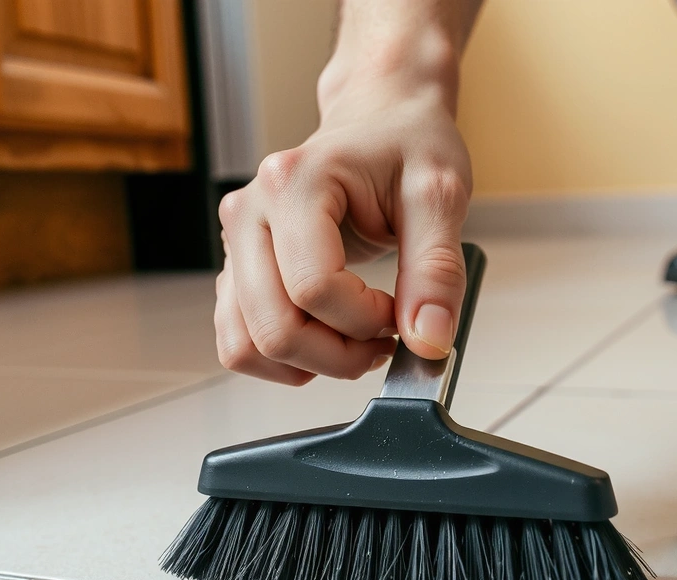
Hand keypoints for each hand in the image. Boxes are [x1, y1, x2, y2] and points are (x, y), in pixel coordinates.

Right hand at [214, 11, 474, 385]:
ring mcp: (236, 243)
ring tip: (355, 341)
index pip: (314, 288)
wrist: (380, 118)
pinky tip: (325, 341)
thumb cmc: (407, 144)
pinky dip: (283, 361)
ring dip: (308, 364)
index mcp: (293, 183)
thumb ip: (436, 272)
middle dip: (338, 355)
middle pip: (274, 327)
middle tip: (384, 340)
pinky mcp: (238, 268)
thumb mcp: (440, 196)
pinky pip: (238, 341)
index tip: (401, 312)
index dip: (366, 321)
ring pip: (247, 345)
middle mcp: (250, 212)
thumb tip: (429, 340)